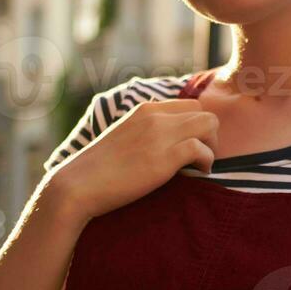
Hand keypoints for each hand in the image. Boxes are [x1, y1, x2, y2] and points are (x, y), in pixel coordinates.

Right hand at [47, 97, 218, 221]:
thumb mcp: (124, 139)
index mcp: (145, 110)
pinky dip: (206, 162)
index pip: (189, 104)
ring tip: (200, 166)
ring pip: (209, 125)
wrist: (78, 185)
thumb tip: (166, 145)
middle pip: (204, 112)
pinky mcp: (165, 157)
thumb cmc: (99, 170)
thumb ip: (145, 133)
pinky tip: (198, 173)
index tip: (192, 146)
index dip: (197, 126)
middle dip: (209, 135)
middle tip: (199, 158)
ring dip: (211, 147)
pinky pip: (202, 150)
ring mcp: (160, 135)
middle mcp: (155, 116)